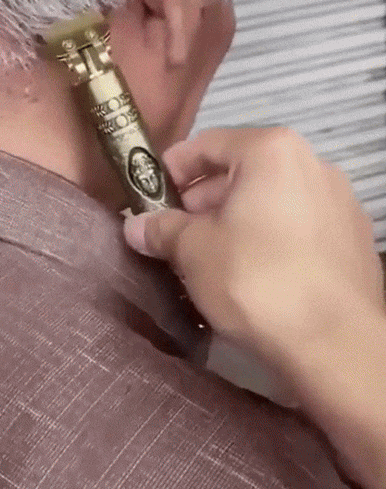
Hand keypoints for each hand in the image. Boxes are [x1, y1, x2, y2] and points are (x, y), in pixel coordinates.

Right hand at [124, 127, 383, 370]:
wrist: (336, 344)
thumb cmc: (256, 280)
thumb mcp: (195, 251)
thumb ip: (162, 230)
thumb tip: (136, 226)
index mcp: (272, 150)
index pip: (207, 144)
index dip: (171, 170)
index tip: (149, 199)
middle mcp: (312, 163)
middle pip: (242, 171)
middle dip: (203, 201)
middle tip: (174, 235)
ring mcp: (339, 201)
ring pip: (271, 200)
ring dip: (236, 221)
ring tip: (208, 259)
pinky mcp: (353, 238)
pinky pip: (298, 226)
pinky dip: (270, 238)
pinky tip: (252, 275)